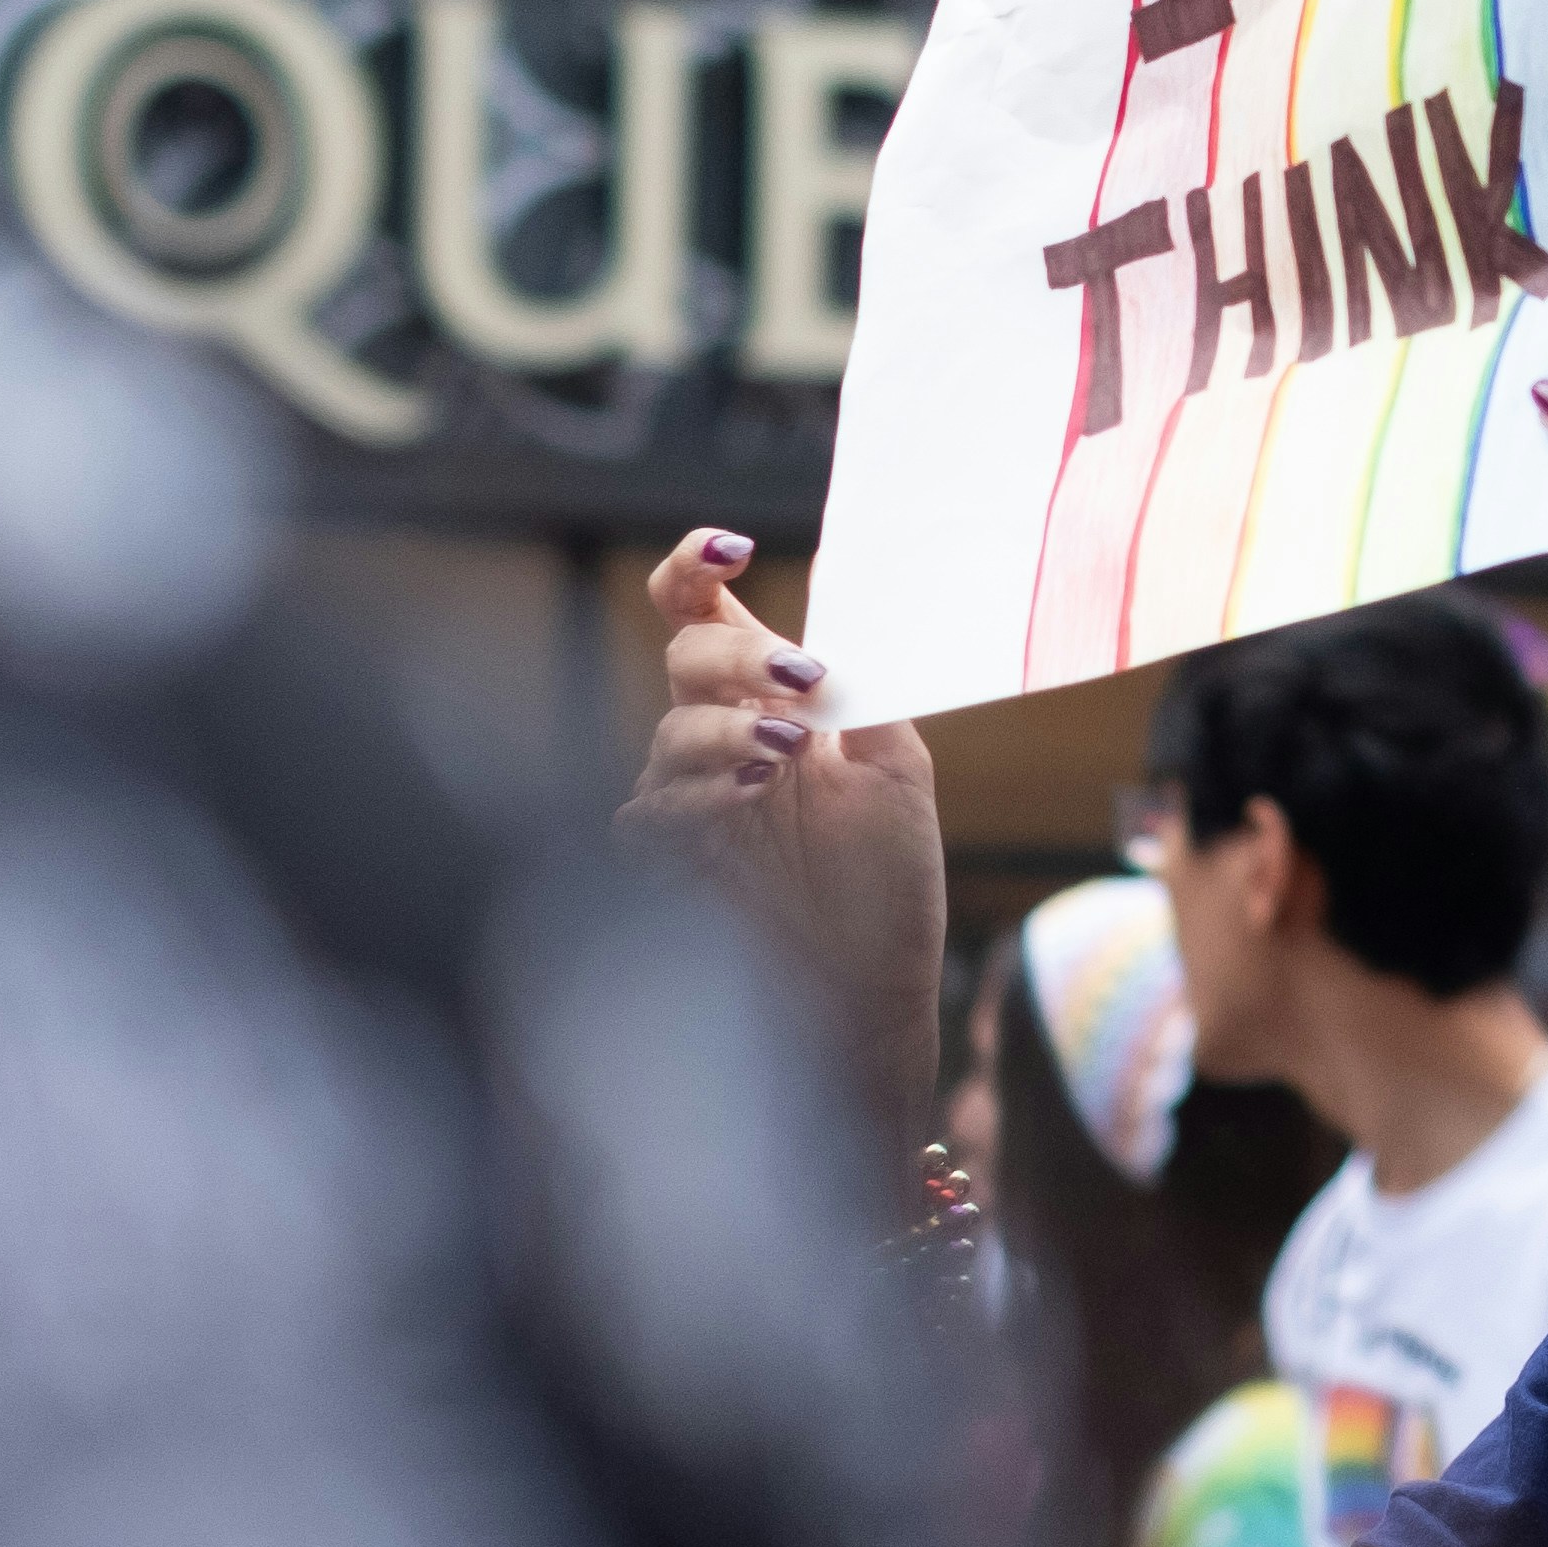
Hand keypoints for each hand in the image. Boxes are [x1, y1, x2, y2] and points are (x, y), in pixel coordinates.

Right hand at [616, 525, 949, 1188]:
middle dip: (741, 659)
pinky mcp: (662, 867)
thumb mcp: (898, 775)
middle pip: (686, 657)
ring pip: (670, 731)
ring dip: (730, 728)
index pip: (706, 617)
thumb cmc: (887, 894)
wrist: (871, 1001)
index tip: (728, 545)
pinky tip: (744, 801)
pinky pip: (649, 810)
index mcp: (772, 708)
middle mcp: (718, 745)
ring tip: (787, 752)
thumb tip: (839, 623)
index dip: (696, 568)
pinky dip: (697, 795)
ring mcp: (684, 804)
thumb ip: (866, 697)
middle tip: (804, 684)